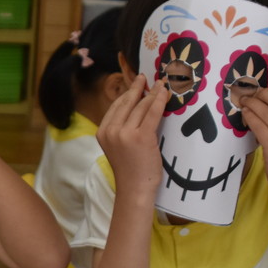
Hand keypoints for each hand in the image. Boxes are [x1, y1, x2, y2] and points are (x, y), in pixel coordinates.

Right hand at [96, 77, 170, 207]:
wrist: (134, 189)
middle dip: (138, 88)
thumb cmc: (130, 171)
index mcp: (102, 132)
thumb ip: (121, 129)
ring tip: (161, 85)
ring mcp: (125, 133)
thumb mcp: (118, 147)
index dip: (127, 93)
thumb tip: (136, 109)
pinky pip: (152, 112)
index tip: (136, 85)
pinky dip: (160, 100)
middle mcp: (111, 130)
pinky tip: (165, 93)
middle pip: (127, 103)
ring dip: (152, 93)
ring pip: (141, 106)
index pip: (116, 106)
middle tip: (145, 78)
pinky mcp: (141, 136)